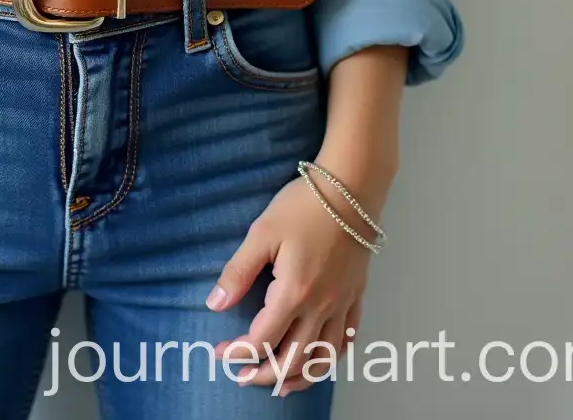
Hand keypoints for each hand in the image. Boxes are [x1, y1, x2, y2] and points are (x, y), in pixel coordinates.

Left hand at [209, 171, 377, 394]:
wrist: (352, 187)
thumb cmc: (304, 205)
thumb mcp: (261, 234)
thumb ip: (238, 272)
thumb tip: (215, 304)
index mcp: (294, 292)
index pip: (262, 339)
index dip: (237, 352)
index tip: (219, 353)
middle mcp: (322, 306)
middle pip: (294, 360)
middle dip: (265, 375)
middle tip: (242, 377)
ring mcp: (343, 303)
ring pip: (324, 358)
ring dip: (300, 377)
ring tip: (279, 385)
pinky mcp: (357, 295)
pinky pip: (346, 340)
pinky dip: (331, 358)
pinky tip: (319, 359)